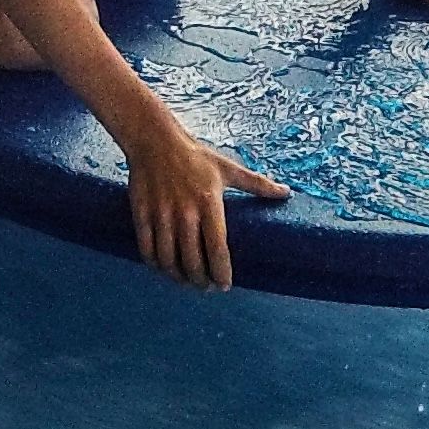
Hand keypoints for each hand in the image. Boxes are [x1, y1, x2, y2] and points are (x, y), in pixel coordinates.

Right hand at [124, 123, 290, 290]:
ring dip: (178, 277)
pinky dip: (155, 265)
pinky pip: (147, 249)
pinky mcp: (142, 214)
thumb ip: (258, 184)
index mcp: (209, 203)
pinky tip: (163, 268)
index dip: (221, 273)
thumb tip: (286, 193)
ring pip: (168, 259)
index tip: (225, 285)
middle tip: (207, 287)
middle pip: (192, 261)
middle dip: (201, 281)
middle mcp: (185, 212)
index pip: (217, 249)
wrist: (155, 140)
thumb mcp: (228, 169)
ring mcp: (161, 214)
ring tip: (187, 282)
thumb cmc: (196, 157)